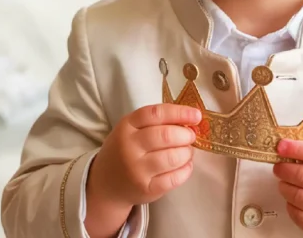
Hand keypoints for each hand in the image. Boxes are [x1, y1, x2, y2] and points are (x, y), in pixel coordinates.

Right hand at [85, 102, 201, 237]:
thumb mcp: (131, 129)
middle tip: (191, 136)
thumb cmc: (124, 149)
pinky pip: (172, 179)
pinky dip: (185, 170)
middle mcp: (129, 147)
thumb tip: (190, 120)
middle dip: (186, 135)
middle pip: (165, 136)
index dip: (180, 113)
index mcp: (127, 126)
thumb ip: (155, 122)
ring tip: (188, 151)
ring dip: (187, 153)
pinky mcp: (145, 190)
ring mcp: (137, 170)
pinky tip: (186, 165)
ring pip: (171, 158)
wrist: (106, 183)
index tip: (196, 115)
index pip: (156, 113)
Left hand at [274, 139, 302, 237]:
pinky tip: (292, 201)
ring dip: (285, 188)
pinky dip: (291, 207)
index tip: (282, 146)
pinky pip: (300, 217)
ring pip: (299, 197)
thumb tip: (292, 151)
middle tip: (279, 167)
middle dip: (285, 169)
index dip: (297, 148)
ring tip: (283, 184)